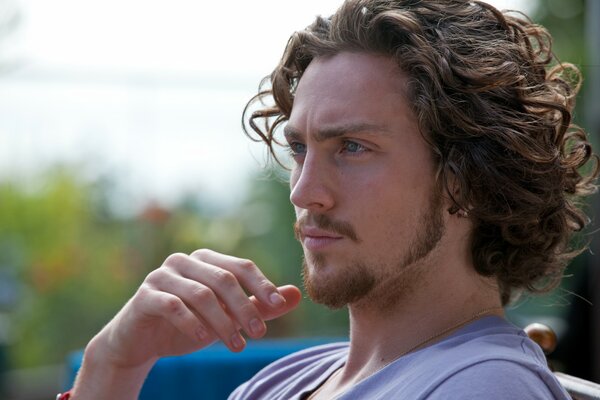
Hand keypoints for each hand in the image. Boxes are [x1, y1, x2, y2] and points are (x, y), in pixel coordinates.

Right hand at [87, 249, 301, 369]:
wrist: (140, 341)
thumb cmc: (189, 324)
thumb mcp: (227, 316)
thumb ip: (259, 304)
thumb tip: (296, 294)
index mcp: (206, 259)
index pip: (241, 266)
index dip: (261, 284)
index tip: (277, 305)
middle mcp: (184, 261)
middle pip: (224, 279)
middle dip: (245, 307)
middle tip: (259, 333)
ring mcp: (161, 276)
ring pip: (201, 294)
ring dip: (222, 322)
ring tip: (237, 346)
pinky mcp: (144, 296)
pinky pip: (172, 305)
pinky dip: (190, 323)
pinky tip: (203, 340)